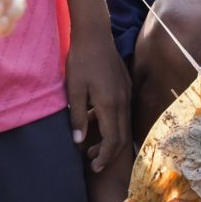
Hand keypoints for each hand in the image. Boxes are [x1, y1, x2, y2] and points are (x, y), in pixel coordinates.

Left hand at [65, 31, 131, 175]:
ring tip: (91, 147)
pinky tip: (96, 122)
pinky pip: (122, 113)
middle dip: (109, 154)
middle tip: (94, 164)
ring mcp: (126, 94)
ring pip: (123, 125)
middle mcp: (122, 101)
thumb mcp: (74, 89)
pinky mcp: (125, 87)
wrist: (95, 34)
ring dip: (110, 140)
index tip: (95, 167)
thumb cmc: (81, 60)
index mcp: (110, 104)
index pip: (112, 140)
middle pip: (122, 137)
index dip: (105, 157)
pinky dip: (112, 125)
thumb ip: (78, 116)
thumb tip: (78, 142)